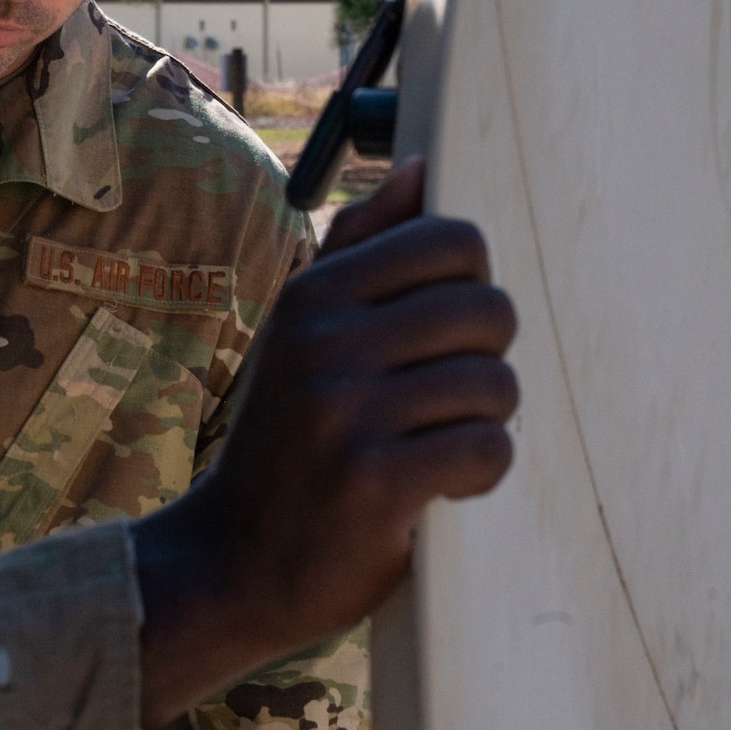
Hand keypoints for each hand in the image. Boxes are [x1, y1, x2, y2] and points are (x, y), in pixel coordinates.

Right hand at [131, 156, 518, 724]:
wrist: (233, 562)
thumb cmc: (286, 441)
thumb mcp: (303, 334)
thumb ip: (361, 248)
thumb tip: (418, 167)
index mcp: (316, 293)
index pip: (452, 240)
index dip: (472, 287)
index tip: (443, 335)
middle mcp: (326, 341)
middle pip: (489, 309)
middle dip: (486, 360)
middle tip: (443, 400)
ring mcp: (348, 411)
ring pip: (497, 384)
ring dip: (484, 424)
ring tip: (436, 445)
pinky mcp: (376, 481)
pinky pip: (489, 449)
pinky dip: (479, 474)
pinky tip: (438, 486)